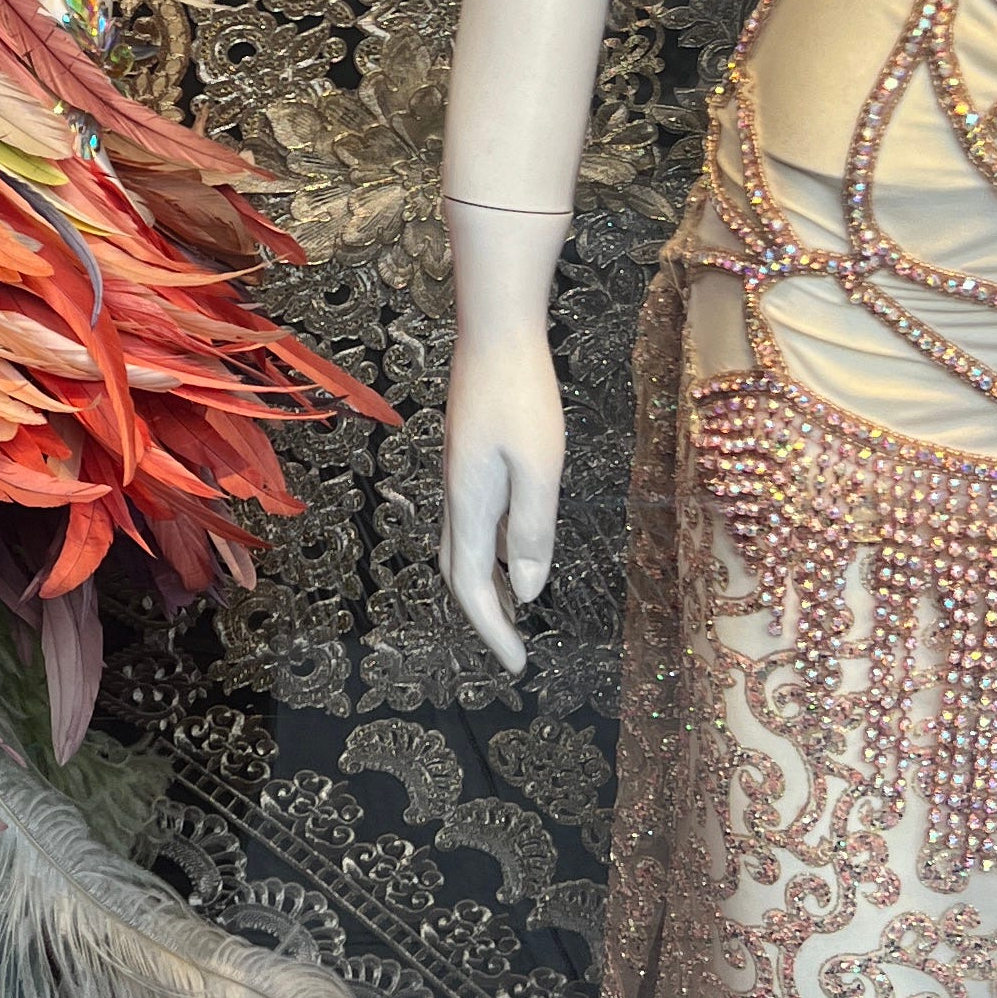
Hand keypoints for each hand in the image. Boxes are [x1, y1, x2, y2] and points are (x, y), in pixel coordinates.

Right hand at [437, 191, 570, 677]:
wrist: (495, 330)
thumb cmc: (522, 395)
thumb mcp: (540, 468)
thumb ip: (531, 532)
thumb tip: (525, 591)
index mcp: (470, 504)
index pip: (473, 587)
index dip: (494, 632)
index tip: (517, 667)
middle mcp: (456, 494)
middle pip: (457, 572)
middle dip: (482, 616)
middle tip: (514, 647)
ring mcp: (460, 473)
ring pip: (462, 546)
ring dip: (484, 584)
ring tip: (515, 609)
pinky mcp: (469, 454)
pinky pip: (472, 520)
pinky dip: (488, 550)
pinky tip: (513, 545)